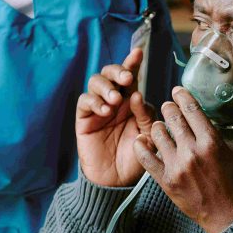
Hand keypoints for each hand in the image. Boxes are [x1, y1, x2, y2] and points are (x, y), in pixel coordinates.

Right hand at [76, 48, 154, 187]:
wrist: (117, 180)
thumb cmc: (135, 157)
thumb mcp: (148, 135)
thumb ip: (145, 115)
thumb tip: (136, 95)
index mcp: (131, 100)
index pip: (130, 76)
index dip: (132, 62)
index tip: (138, 52)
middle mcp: (114, 100)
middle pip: (110, 73)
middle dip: (118, 70)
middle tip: (126, 78)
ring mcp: (98, 107)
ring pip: (95, 82)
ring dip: (106, 86)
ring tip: (115, 100)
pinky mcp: (84, 118)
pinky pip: (85, 101)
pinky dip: (95, 102)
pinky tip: (105, 111)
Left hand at [133, 86, 232, 232]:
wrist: (231, 217)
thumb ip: (217, 135)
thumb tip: (203, 120)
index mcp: (212, 142)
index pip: (192, 110)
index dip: (182, 97)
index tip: (177, 91)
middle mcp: (192, 151)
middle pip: (173, 118)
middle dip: (169, 108)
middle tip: (168, 106)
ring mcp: (177, 167)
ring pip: (157, 134)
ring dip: (157, 126)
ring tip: (160, 126)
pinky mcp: (166, 181)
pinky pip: (147, 159)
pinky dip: (142, 147)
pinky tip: (141, 141)